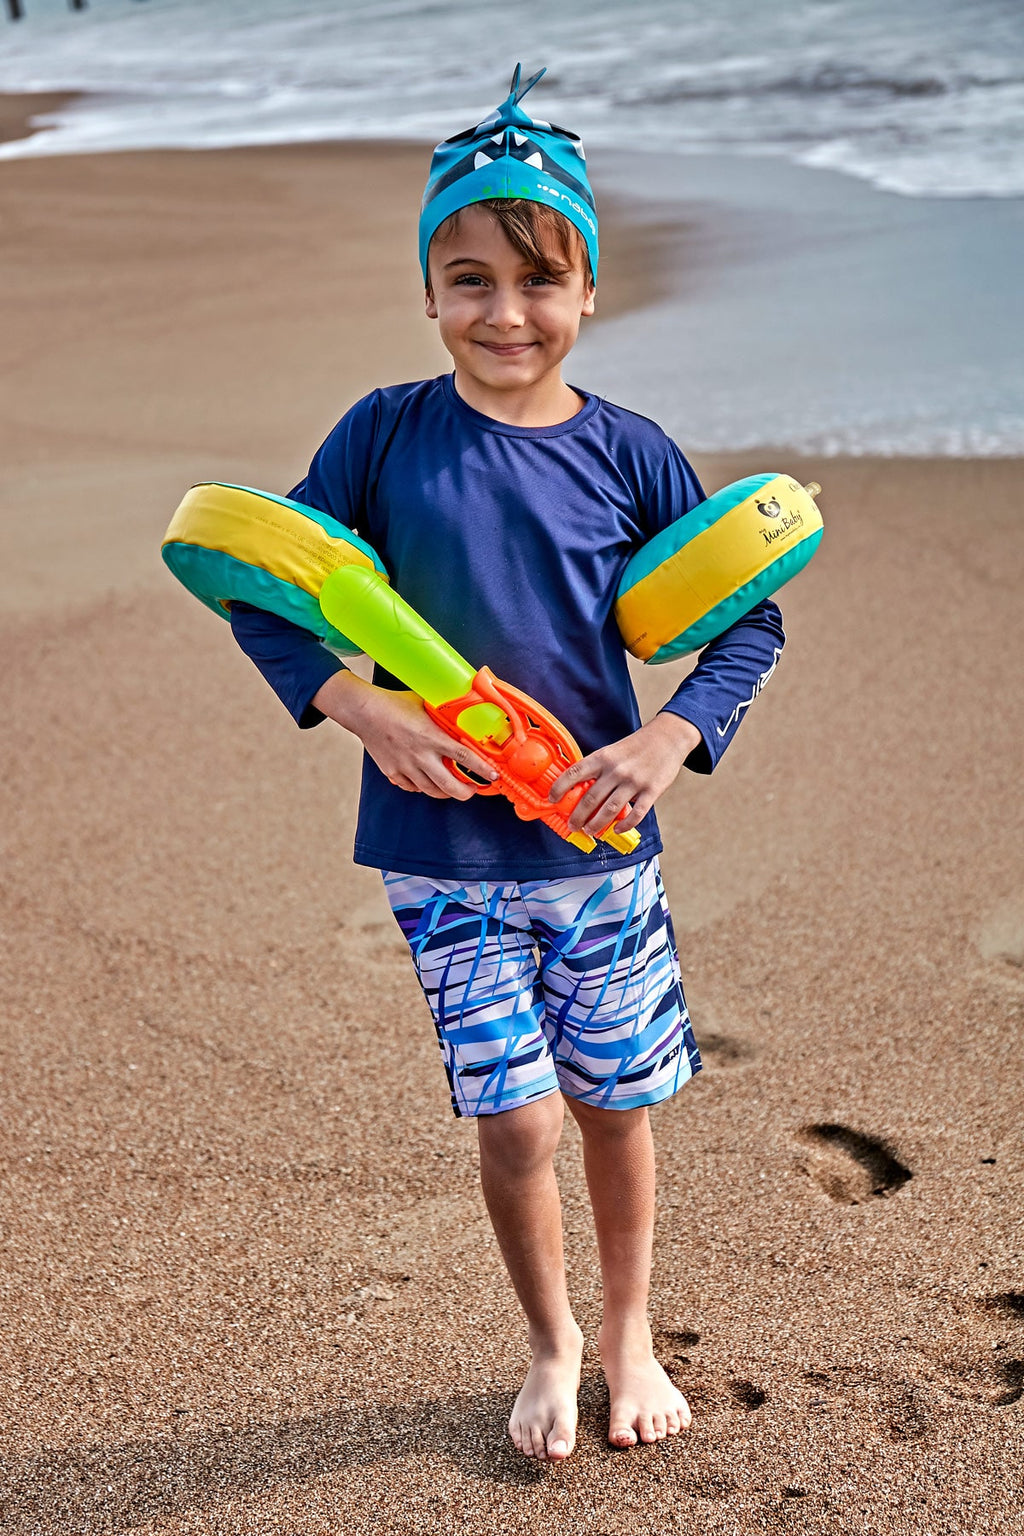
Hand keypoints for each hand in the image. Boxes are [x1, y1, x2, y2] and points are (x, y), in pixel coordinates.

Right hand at [312, 672, 497, 799]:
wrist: (363, 711)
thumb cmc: (395, 703)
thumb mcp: (425, 704)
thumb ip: (444, 715)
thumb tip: (464, 717)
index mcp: (432, 736)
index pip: (464, 757)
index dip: (482, 769)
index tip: (493, 776)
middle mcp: (420, 755)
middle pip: (450, 786)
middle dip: (467, 792)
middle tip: (474, 789)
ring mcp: (406, 767)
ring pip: (432, 791)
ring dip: (447, 792)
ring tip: (454, 787)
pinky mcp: (393, 772)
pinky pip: (413, 788)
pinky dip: (423, 787)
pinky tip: (428, 781)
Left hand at [547, 712, 702, 834]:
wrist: (668, 738)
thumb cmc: (637, 747)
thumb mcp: (612, 751)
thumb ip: (598, 768)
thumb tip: (579, 789)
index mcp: (603, 757)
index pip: (575, 773)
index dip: (560, 787)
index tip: (551, 799)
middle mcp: (616, 770)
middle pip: (590, 798)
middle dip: (577, 816)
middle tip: (572, 826)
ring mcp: (634, 781)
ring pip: (610, 809)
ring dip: (596, 824)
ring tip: (589, 831)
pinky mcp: (651, 791)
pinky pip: (636, 814)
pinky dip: (625, 825)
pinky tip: (617, 830)